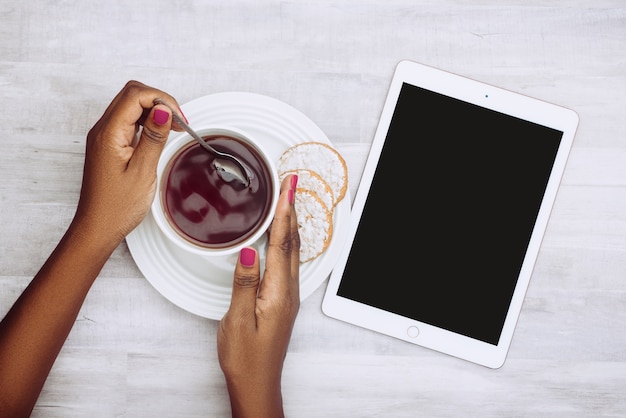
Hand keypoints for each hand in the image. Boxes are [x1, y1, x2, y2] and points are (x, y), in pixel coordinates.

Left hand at [73, 80, 183, 245]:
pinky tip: (160, 135)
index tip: (180, 119)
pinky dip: (147, 122)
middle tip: (180, 121)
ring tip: (174, 128)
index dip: (162, 100)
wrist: (98, 227)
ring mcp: (104, 137)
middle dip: (160, 101)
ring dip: (155, 111)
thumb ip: (153, 137)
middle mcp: (102, 130)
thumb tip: (164, 110)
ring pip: (130, 106)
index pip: (136, 95)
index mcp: (108, 134)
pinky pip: (128, 121)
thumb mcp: (143, 171)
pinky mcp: (109, 145)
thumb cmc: (117, 207)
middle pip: (132, 95)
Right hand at [218, 174, 299, 417]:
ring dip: (290, 224)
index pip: (282, 243)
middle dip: (292, 210)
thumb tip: (249, 251)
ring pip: (292, 252)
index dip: (284, 212)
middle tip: (291, 184)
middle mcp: (288, 291)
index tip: (287, 187)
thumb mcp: (238, 320)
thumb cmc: (245, 357)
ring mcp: (288, 296)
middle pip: (292, 242)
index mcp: (278, 292)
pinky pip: (288, 263)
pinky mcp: (283, 300)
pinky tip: (281, 238)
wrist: (257, 383)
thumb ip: (244, 283)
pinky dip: (286, 242)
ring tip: (287, 202)